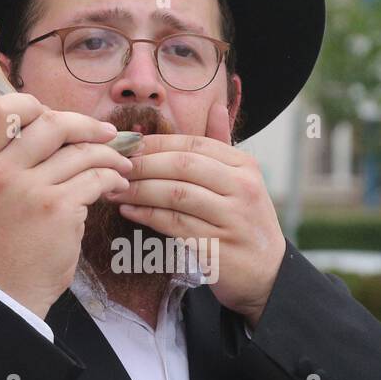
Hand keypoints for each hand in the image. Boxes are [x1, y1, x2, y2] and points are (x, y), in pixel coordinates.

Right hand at [0, 93, 133, 318]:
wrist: (8, 288)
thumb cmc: (8, 237)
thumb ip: (15, 157)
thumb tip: (61, 121)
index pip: (0, 109)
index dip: (32, 104)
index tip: (56, 115)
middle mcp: (1, 171)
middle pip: (52, 124)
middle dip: (88, 126)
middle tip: (108, 134)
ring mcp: (29, 189)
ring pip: (81, 152)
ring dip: (110, 155)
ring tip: (121, 164)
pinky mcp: (58, 208)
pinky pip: (96, 178)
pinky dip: (113, 178)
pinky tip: (117, 184)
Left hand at [106, 100, 285, 326]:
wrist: (266, 273)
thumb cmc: (243, 222)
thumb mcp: (241, 181)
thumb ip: (223, 145)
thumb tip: (215, 106)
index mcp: (245, 166)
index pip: (194, 144)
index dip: (157, 143)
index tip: (128, 146)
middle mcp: (242, 188)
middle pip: (183, 166)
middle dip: (143, 164)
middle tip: (114, 166)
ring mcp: (232, 218)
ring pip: (176, 195)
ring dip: (140, 190)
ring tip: (115, 189)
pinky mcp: (216, 246)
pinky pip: (174, 225)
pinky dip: (148, 216)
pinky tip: (129, 211)